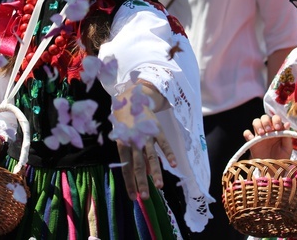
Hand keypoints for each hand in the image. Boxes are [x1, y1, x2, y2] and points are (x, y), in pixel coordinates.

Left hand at [112, 85, 176, 199]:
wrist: (132, 99)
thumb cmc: (126, 124)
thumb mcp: (123, 138)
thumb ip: (132, 156)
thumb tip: (142, 174)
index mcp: (123, 145)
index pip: (126, 168)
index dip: (129, 183)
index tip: (133, 197)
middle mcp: (134, 142)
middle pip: (137, 165)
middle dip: (141, 182)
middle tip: (144, 197)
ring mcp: (146, 136)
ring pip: (151, 157)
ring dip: (155, 172)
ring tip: (160, 186)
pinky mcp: (157, 130)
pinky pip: (163, 144)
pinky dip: (168, 154)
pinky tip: (173, 164)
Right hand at [242, 114, 291, 159]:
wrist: (273, 170)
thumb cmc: (282, 158)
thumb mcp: (287, 148)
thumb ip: (287, 136)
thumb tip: (287, 124)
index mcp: (277, 129)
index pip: (275, 118)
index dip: (276, 120)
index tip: (278, 128)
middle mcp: (267, 130)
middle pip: (264, 117)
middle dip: (266, 121)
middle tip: (269, 130)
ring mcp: (259, 135)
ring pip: (255, 122)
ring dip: (258, 125)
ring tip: (262, 134)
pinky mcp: (251, 141)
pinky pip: (246, 133)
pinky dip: (248, 134)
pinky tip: (252, 139)